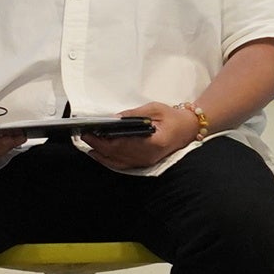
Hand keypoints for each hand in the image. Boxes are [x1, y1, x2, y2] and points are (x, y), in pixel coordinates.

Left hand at [85, 101, 200, 170]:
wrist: (189, 128)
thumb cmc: (173, 118)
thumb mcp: (154, 109)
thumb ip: (134, 114)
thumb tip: (114, 119)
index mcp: (153, 142)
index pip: (121, 144)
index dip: (102, 140)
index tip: (90, 133)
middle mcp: (149, 155)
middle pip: (117, 154)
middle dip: (98, 146)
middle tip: (84, 136)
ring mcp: (147, 161)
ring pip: (118, 162)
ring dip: (101, 154)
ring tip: (88, 145)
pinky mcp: (145, 162)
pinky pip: (124, 164)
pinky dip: (110, 160)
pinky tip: (100, 154)